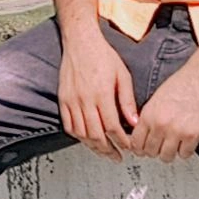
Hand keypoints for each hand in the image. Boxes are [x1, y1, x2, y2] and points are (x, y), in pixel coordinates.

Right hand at [59, 30, 139, 162]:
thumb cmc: (103, 55)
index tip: (128, 147)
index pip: (112, 127)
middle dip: (108, 149)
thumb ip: (127, 100)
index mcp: (102, 93)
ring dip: (93, 146)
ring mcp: (72, 100)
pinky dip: (78, 136)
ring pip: (81, 133)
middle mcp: (85, 99)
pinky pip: (68, 125)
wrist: (81, 41)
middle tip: (117, 156)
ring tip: (104, 151)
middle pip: (96, 135)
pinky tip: (87, 139)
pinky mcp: (63, 99)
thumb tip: (134, 122)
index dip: (122, 141)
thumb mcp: (122, 75)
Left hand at [129, 61, 198, 163]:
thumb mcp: (156, 98)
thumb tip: (142, 135)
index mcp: (148, 114)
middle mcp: (159, 125)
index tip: (143, 149)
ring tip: (174, 143)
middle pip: (150, 152)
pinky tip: (186, 141)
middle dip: (155, 150)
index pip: (136, 143)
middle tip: (161, 145)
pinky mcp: (193, 135)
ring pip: (166, 157)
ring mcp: (176, 131)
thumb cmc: (181, 83)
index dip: (140, 148)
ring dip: (170, 152)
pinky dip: (186, 150)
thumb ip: (148, 117)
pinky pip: (185, 155)